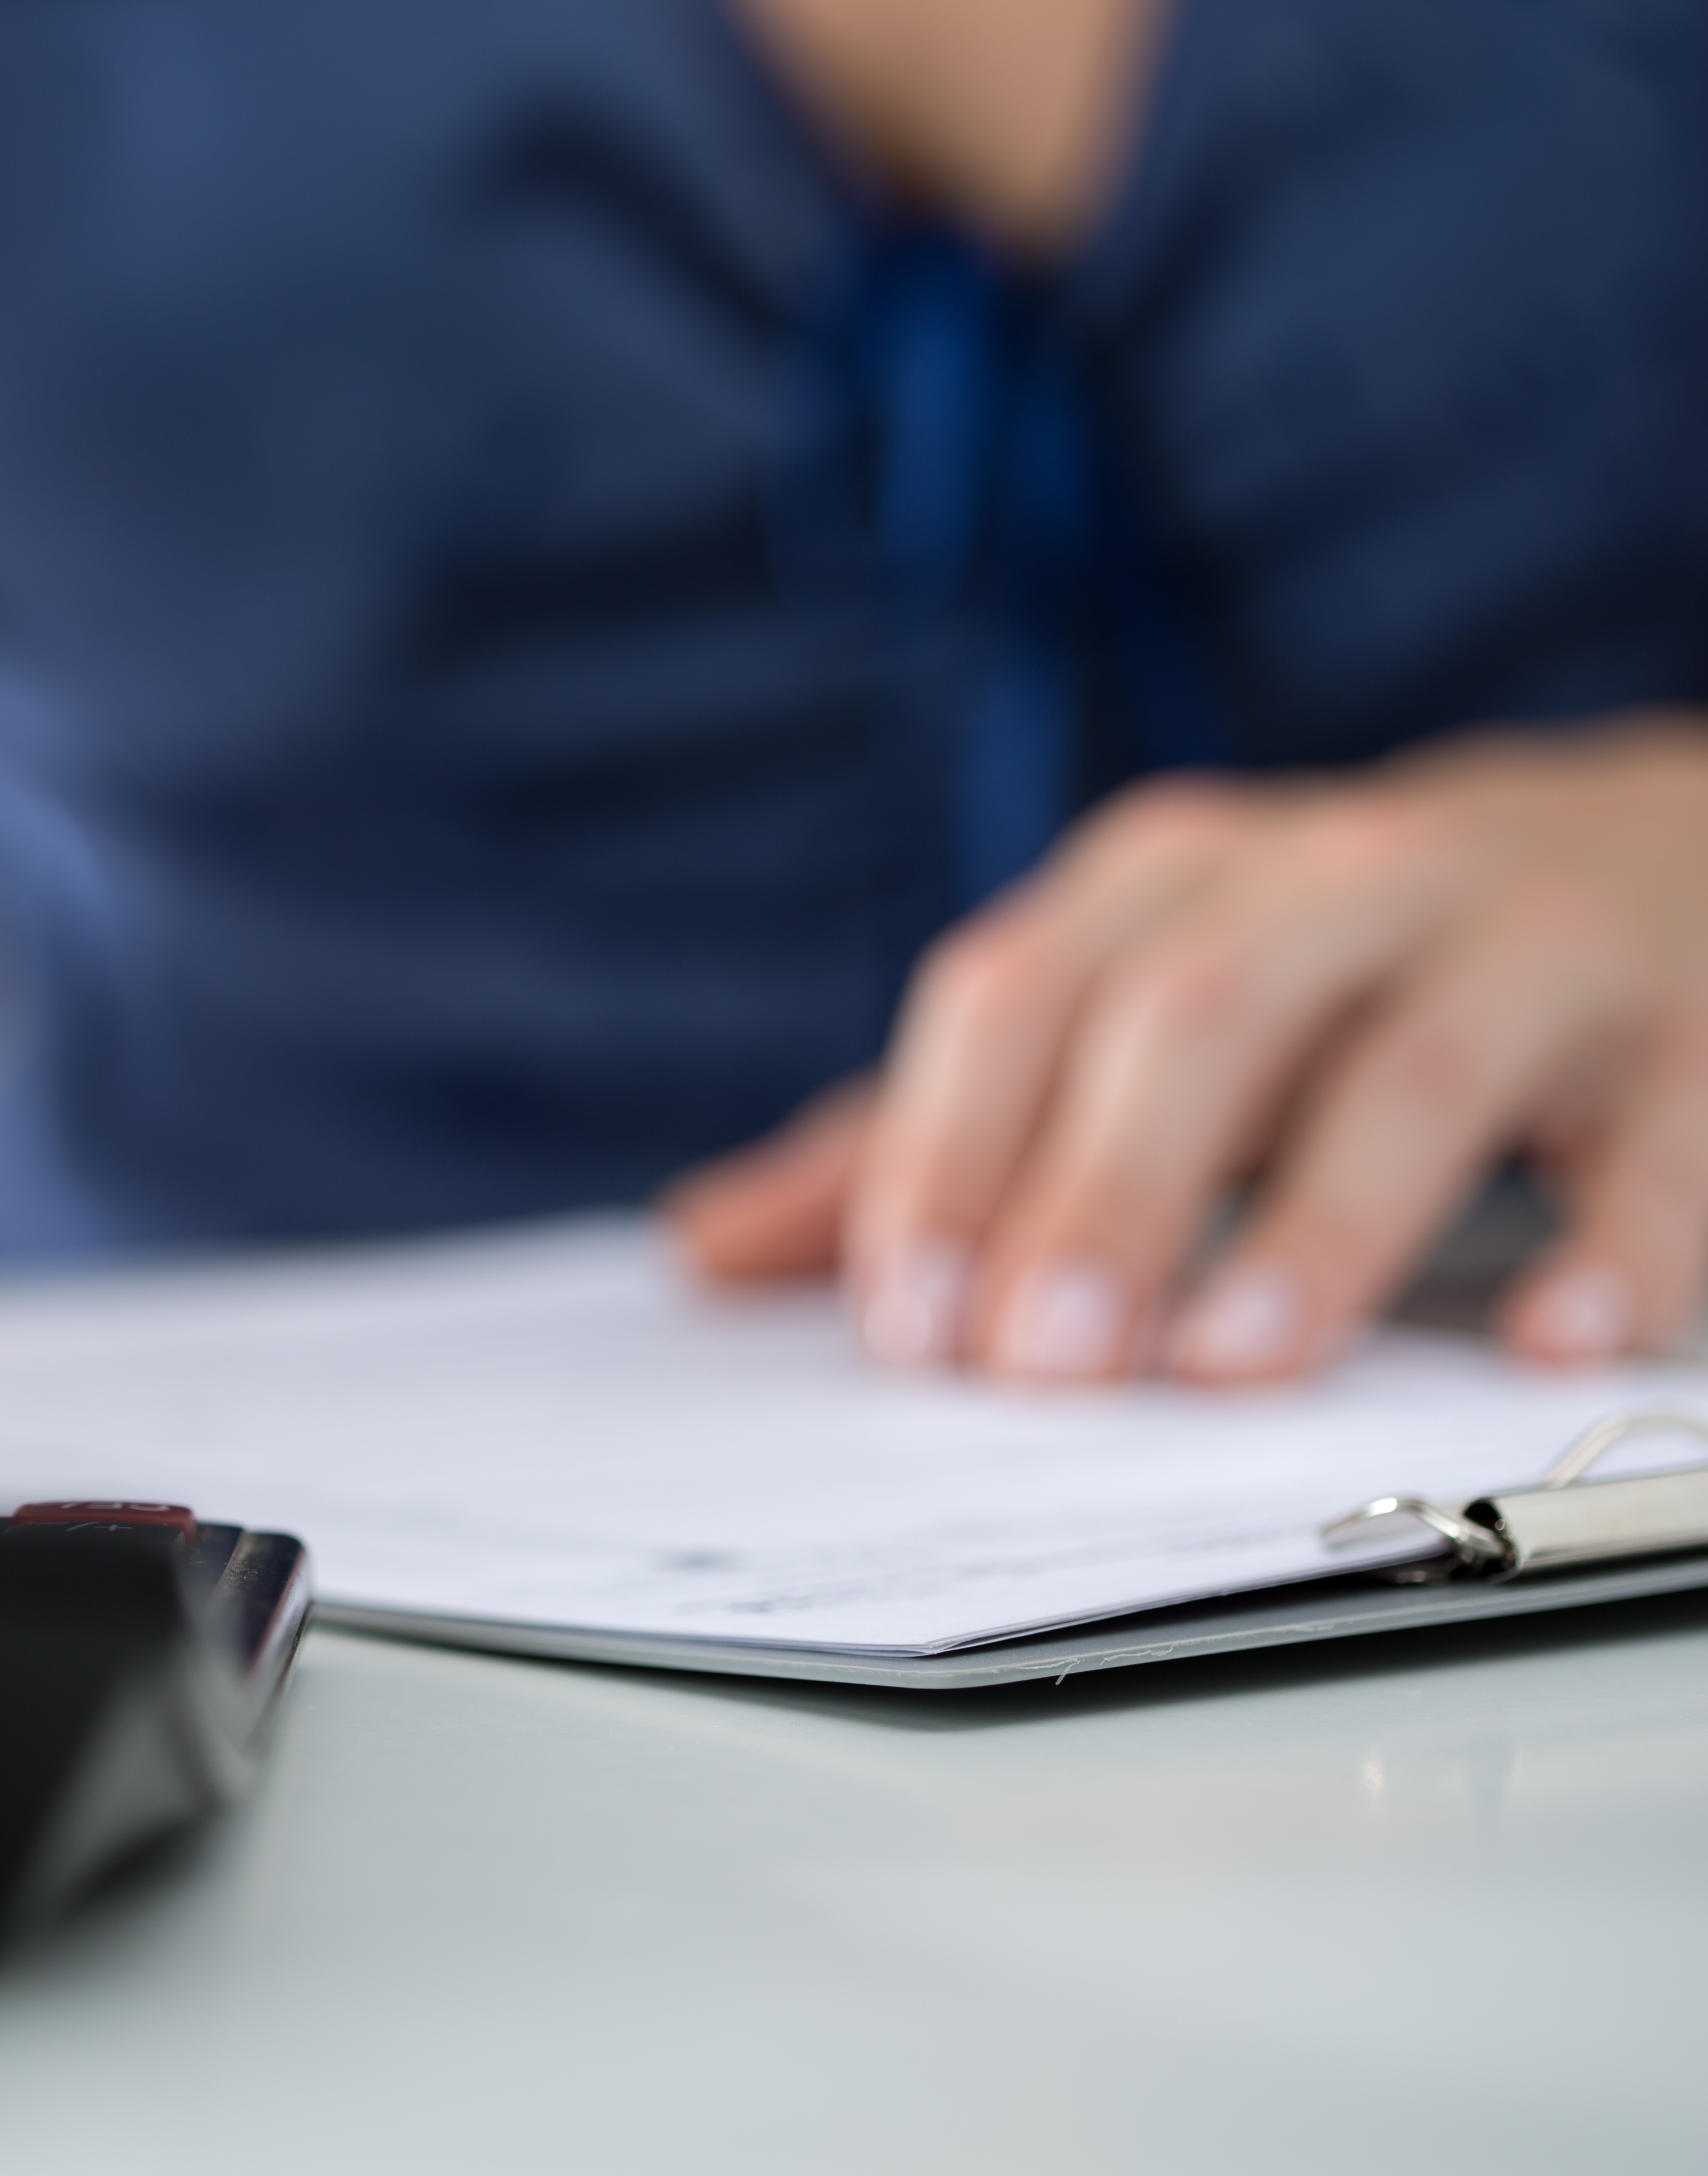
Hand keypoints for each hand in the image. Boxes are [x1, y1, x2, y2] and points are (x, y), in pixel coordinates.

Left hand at [667, 717, 1707, 1382]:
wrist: (1662, 852)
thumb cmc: (1337, 969)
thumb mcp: (1127, 1011)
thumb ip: (929, 1132)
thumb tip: (704, 1252)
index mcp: (1173, 880)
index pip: (1016, 997)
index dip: (947, 1157)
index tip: (906, 1323)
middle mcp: (1343, 880)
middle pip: (1193, 1021)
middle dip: (1104, 1195)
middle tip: (1042, 1366)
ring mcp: (1534, 942)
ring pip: (1413, 1070)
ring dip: (1319, 1228)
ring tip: (1233, 1366)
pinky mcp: (1704, 1026)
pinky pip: (1668, 1133)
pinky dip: (1621, 1241)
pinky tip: (1555, 1350)